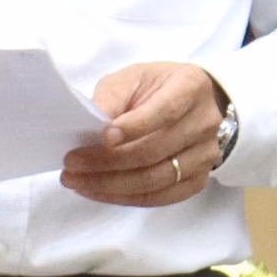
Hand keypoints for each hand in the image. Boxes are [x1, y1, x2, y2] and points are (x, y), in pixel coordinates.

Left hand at [60, 62, 228, 206]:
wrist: (187, 104)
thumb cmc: (154, 88)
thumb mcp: (130, 79)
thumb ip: (111, 98)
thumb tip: (89, 128)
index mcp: (190, 87)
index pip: (164, 111)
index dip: (134, 127)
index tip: (102, 137)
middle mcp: (204, 122)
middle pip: (154, 150)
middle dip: (108, 161)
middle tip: (72, 164)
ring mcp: (205, 154)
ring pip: (156, 179)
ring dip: (111, 185)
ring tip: (77, 181)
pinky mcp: (198, 179)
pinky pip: (161, 197)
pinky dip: (126, 198)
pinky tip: (100, 192)